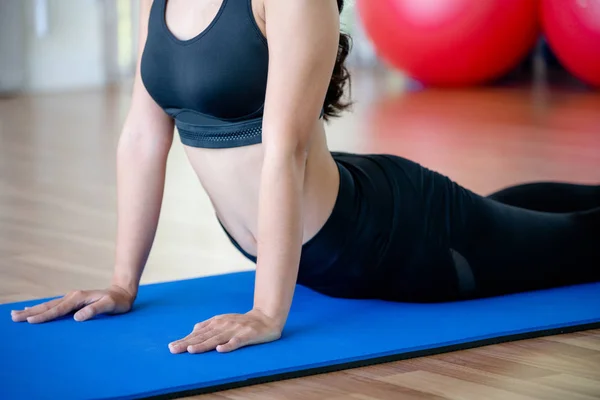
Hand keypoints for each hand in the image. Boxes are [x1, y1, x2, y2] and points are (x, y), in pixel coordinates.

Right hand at [10, 285, 134, 323]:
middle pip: (48, 306)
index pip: (58, 309)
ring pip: (49, 305)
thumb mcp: (109, 306)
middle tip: (13, 317)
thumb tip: (77, 317)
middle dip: (30, 312)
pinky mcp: (74, 302)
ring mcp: (72, 299)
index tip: (30, 321)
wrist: (122, 293)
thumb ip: (94, 310)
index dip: (44, 316)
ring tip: (17, 313)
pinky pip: (55, 306)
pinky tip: (34, 310)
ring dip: (33, 310)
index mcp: (78, 298)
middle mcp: (73, 297)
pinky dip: (42, 309)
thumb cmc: (117, 302)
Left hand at [168, 309, 281, 353]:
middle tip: (174, 350)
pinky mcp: (248, 335)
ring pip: (217, 338)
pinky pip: (237, 341)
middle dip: (188, 343)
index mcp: (217, 322)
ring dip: (203, 345)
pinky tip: (220, 350)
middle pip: (204, 336)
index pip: (198, 333)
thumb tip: (193, 329)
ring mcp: (236, 330)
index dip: (185, 340)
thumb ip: (209, 325)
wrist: (266, 318)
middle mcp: (224, 325)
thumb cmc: (242, 322)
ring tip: (190, 350)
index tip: (171, 347)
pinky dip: (229, 345)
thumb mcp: (224, 320)